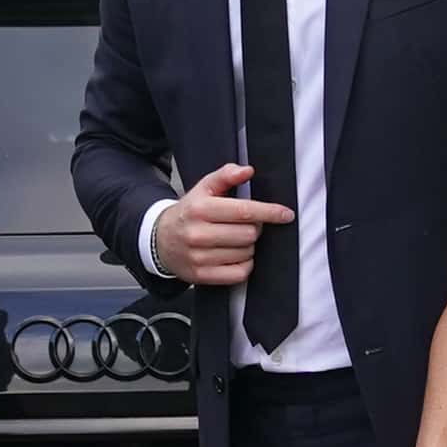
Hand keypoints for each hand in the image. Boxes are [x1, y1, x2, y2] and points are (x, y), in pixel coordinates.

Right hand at [156, 160, 292, 286]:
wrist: (160, 240)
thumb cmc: (189, 213)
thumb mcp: (203, 189)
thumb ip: (225, 176)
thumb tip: (247, 170)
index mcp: (200, 209)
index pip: (243, 211)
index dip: (269, 212)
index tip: (286, 214)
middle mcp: (198, 234)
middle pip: (249, 234)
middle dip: (255, 229)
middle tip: (246, 225)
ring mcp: (199, 257)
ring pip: (246, 253)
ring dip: (249, 246)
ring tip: (236, 240)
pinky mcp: (201, 275)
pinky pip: (239, 273)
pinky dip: (244, 264)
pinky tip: (235, 255)